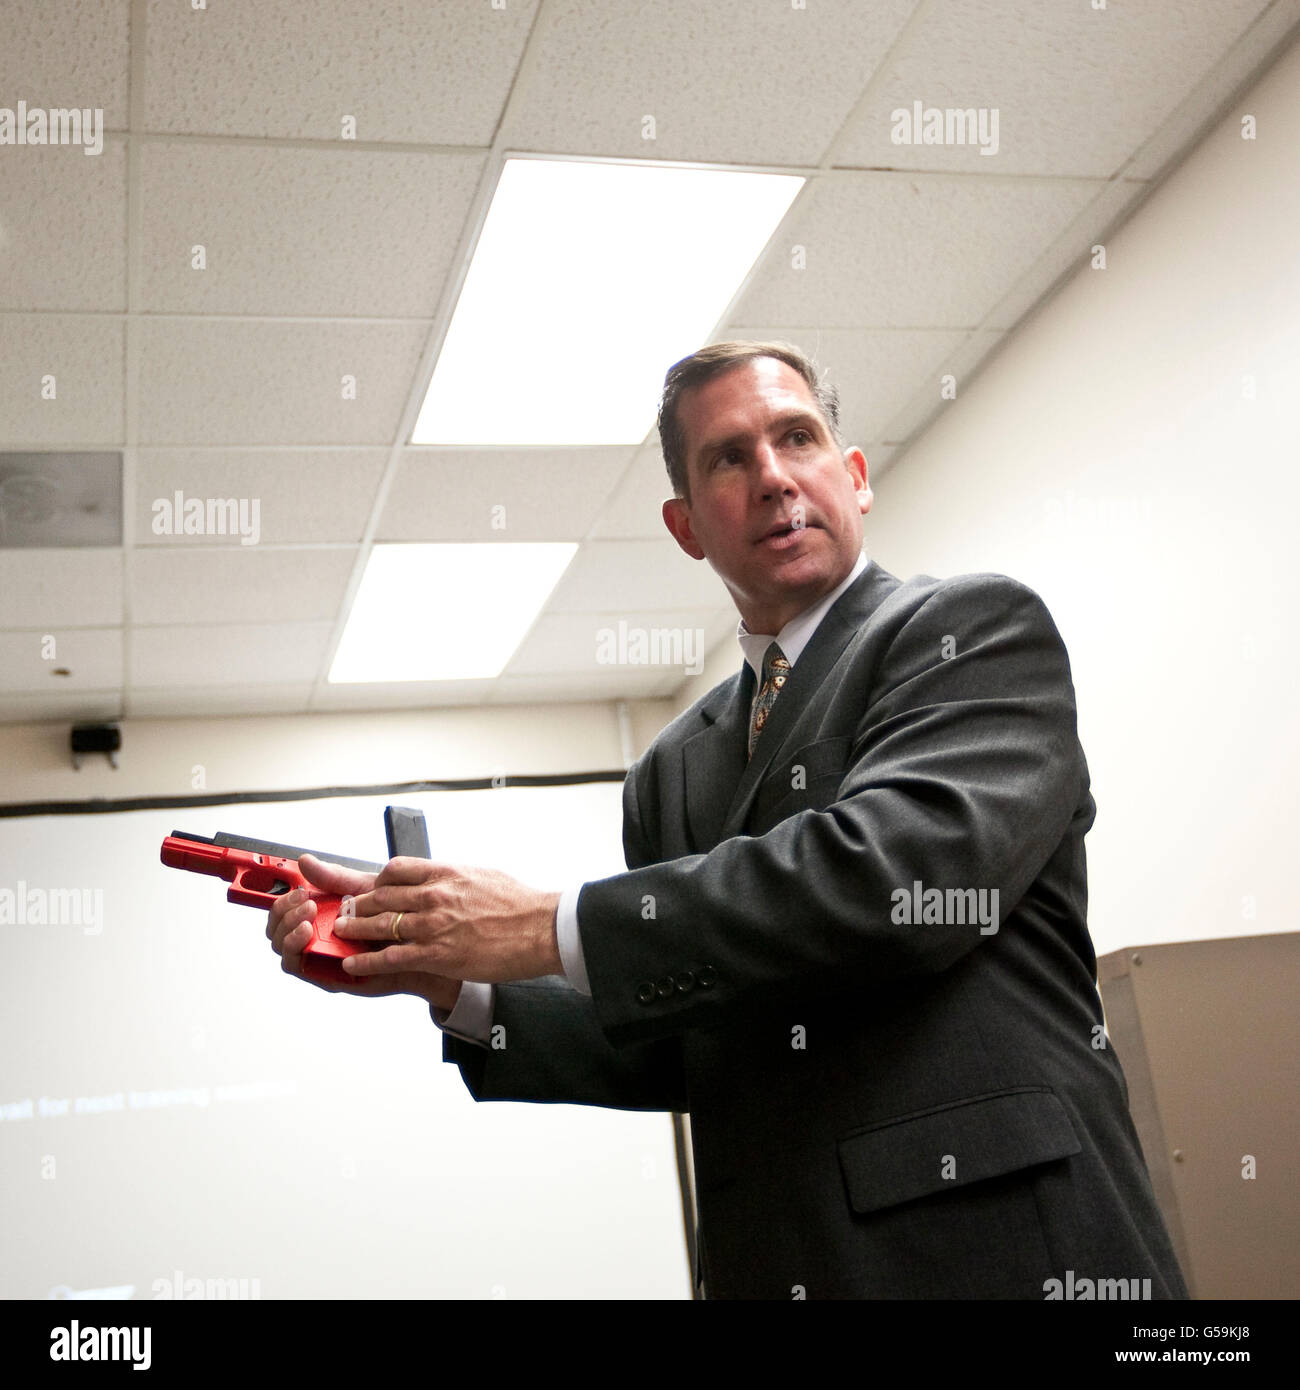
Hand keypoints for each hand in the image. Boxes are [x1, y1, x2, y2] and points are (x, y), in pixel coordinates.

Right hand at [265, 854, 462, 1012]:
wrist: (417, 945)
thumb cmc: (392, 917)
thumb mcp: (363, 890)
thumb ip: (334, 877)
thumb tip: (305, 860)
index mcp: (318, 913)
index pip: (284, 907)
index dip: (283, 899)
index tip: (299, 890)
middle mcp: (314, 935)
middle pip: (276, 928)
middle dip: (284, 915)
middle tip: (305, 905)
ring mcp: (318, 955)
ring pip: (283, 949)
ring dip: (288, 933)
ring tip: (307, 922)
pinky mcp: (326, 974)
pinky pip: (301, 968)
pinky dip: (299, 953)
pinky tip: (311, 940)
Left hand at [329, 857, 562, 984]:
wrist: (540, 928)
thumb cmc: (519, 902)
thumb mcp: (481, 875)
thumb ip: (453, 877)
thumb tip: (440, 878)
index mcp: (445, 872)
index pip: (395, 869)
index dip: (377, 881)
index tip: (372, 889)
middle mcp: (433, 895)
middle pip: (380, 896)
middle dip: (359, 904)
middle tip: (346, 910)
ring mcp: (432, 925)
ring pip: (378, 925)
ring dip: (354, 929)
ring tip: (341, 932)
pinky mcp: (436, 954)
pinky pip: (390, 957)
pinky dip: (367, 961)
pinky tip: (352, 964)